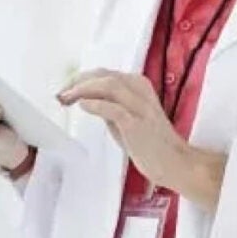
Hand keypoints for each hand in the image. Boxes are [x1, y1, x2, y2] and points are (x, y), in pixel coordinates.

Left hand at [58, 68, 226, 210]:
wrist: (175, 163)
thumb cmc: (150, 143)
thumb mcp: (127, 117)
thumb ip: (110, 106)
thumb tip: (85, 99)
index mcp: (138, 84)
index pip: (104, 74)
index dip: (81, 78)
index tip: (65, 88)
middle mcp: (140, 89)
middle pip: (103, 76)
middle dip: (78, 82)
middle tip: (61, 94)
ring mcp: (140, 105)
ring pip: (108, 86)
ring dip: (82, 90)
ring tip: (66, 98)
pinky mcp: (137, 123)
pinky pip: (113, 108)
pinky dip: (95, 104)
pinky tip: (82, 106)